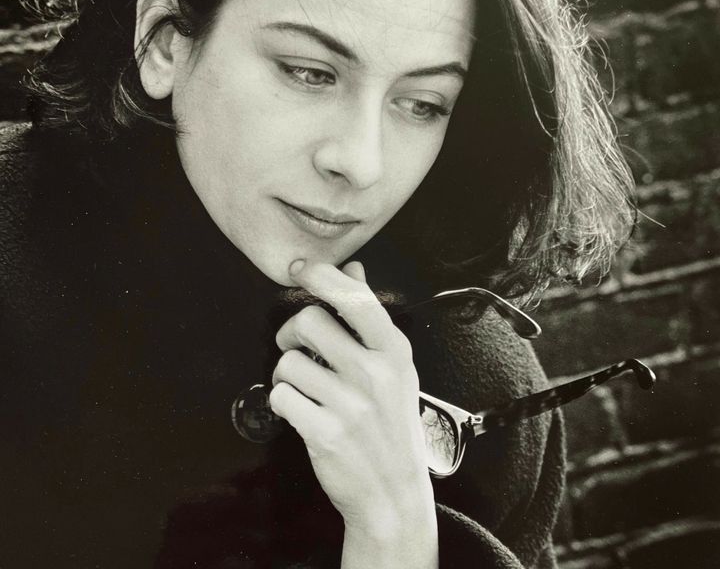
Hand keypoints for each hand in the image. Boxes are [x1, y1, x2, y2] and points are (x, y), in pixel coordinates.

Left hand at [269, 259, 437, 567]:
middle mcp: (375, 373)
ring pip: (288, 362)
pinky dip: (283, 402)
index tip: (300, 269)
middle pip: (309, 321)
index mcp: (394, 351)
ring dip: (286, 373)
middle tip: (295, 346)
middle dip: (291, 332)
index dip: (322, 276)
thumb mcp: (394, 367)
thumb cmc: (391, 424)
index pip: (355, 298)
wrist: (393, 495)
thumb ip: (369, 316)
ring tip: (304, 387)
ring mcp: (351, 405)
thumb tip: (353, 268)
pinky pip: (281, 397)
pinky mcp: (325, 433)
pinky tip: (301, 411)